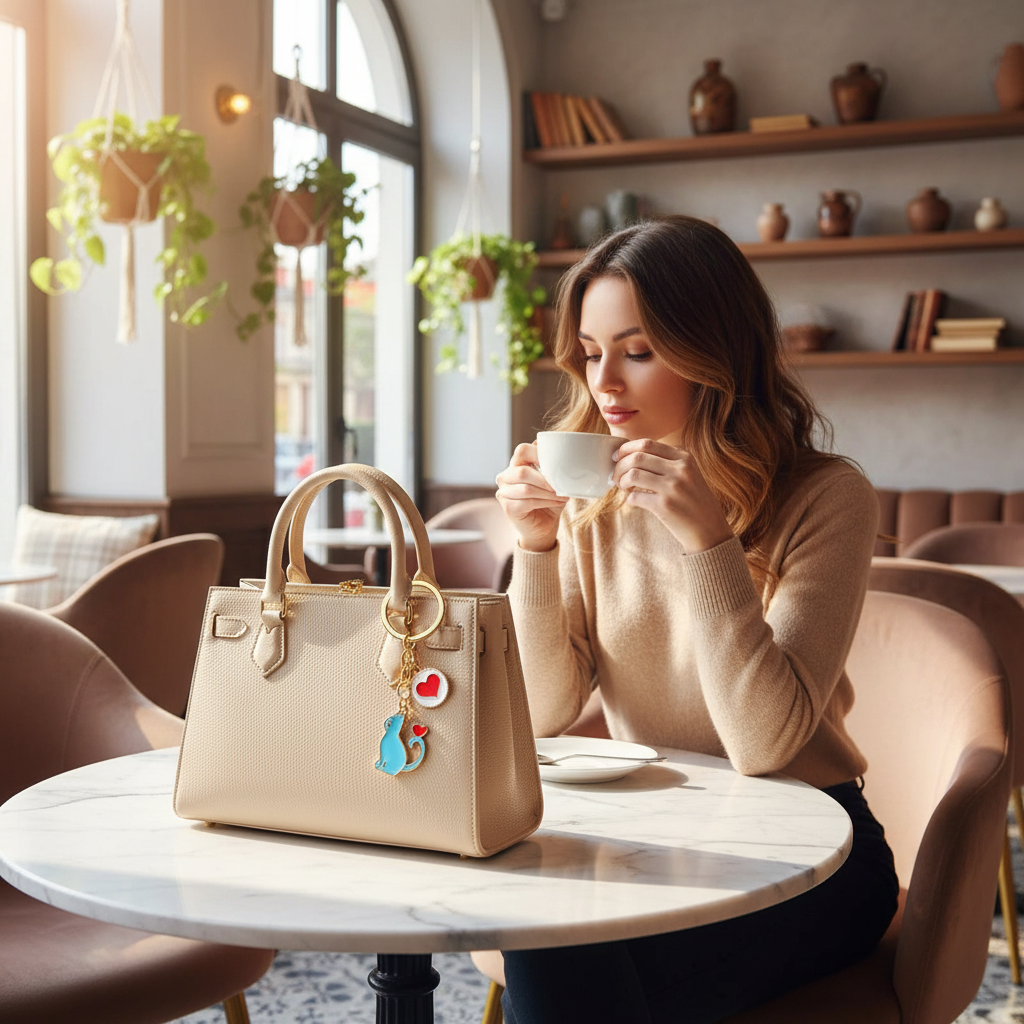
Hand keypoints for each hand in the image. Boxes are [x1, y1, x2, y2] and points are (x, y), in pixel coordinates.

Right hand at [496, 442, 568, 551]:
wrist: (544, 527)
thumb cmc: (549, 500)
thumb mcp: (553, 481)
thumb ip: (552, 467)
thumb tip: (559, 448)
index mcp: (516, 465)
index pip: (522, 450)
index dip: (539, 454)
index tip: (556, 464)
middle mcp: (505, 476)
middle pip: (522, 472)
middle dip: (545, 479)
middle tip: (561, 485)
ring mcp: (504, 492)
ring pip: (527, 489)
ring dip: (548, 493)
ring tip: (563, 495)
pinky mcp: (508, 507)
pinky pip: (528, 502)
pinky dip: (546, 502)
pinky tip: (558, 502)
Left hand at [612, 439, 733, 553]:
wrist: (709, 529)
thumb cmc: (694, 501)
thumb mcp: (689, 473)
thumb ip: (667, 461)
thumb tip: (632, 455)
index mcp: (684, 457)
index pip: (647, 443)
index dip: (626, 449)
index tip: (617, 456)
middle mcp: (680, 469)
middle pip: (637, 457)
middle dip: (619, 465)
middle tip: (615, 475)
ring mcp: (672, 487)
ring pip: (633, 474)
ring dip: (621, 481)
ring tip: (622, 487)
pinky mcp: (665, 506)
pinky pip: (635, 497)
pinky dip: (629, 498)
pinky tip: (633, 500)